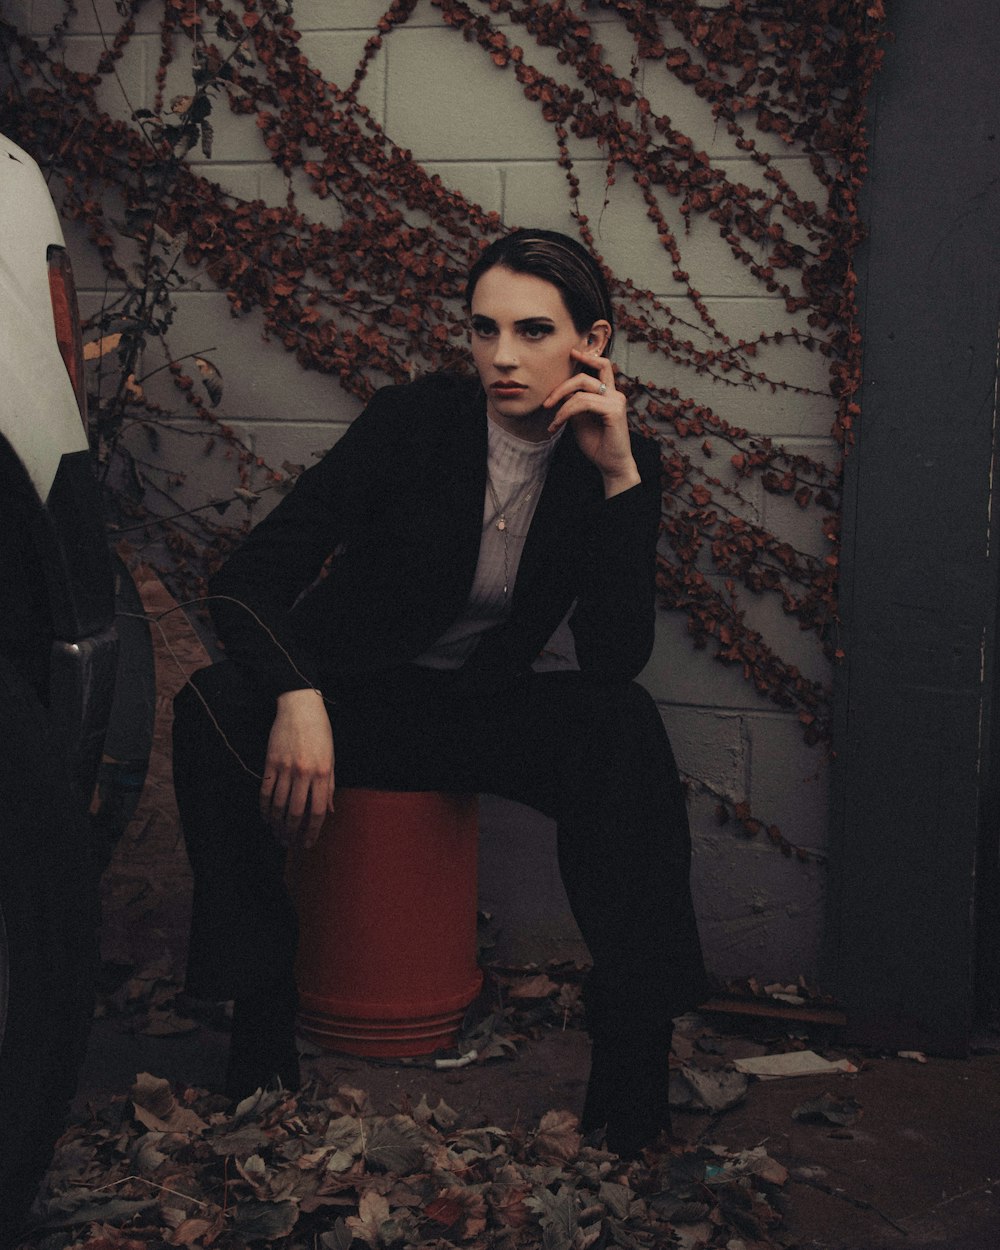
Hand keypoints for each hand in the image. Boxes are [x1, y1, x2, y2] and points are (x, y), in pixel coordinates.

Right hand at [260, 687, 334, 847]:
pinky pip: (265, 791)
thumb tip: (328, 811)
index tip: (308, 843)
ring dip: (276, 823)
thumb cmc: (320, 733)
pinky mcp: (271, 762)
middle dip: (291, 832)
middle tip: (288, 843)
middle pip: (295, 812)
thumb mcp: (331, 758)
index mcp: (322, 773)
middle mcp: (304, 773)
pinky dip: (264, 807)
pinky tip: (265, 816)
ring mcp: (285, 768)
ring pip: (278, 805)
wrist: (301, 708)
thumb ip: (329, 786)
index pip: (317, 811)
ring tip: (276, 833)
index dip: (312, 831)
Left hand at [543, 349, 640, 496]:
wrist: (610, 465)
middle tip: (547, 402)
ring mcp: (616, 401)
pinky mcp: (614, 410)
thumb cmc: (597, 444)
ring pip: (581, 390)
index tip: (573, 352)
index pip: (601, 367)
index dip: (588, 357)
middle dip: (562, 386)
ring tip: (553, 422)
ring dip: (561, 406)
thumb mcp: (581, 420)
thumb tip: (562, 394)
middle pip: (586, 376)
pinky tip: (558, 424)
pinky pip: (583, 403)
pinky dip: (566, 412)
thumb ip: (575, 404)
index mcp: (609, 394)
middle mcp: (614, 394)